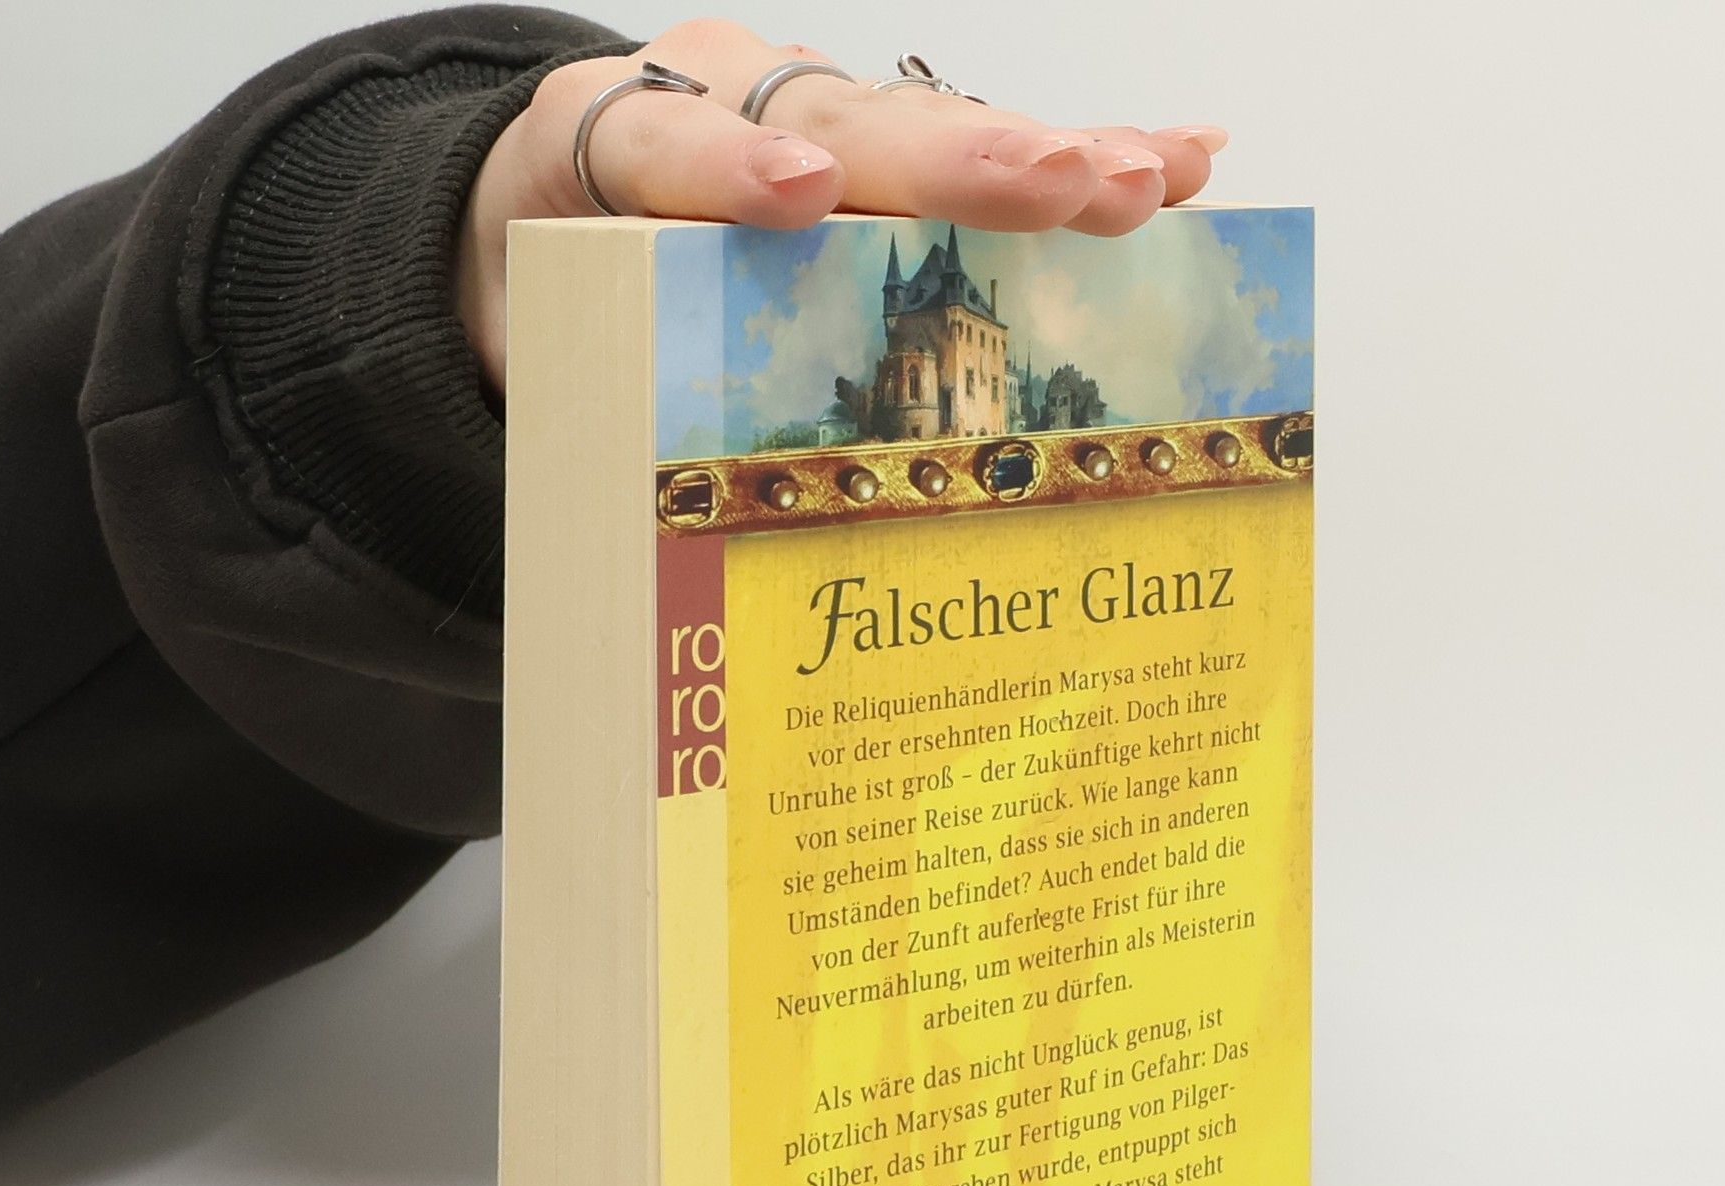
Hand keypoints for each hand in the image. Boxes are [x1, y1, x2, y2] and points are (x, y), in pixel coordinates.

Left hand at [455, 18, 1225, 389]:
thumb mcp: (544, 343)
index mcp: (615, 146)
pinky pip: (987, 156)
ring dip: (1049, 160)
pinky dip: (1087, 160)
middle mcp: (735, 105)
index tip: (799, 196)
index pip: (667, 144)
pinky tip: (1184, 164)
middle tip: (1056, 182)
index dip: (730, 170)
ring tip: (1143, 183)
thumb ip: (587, 384)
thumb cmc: (557, 296)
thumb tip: (652, 541)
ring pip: (937, 132)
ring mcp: (820, 120)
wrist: (540, 210)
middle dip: (954, 159)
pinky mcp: (887, 153)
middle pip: (847, 123)